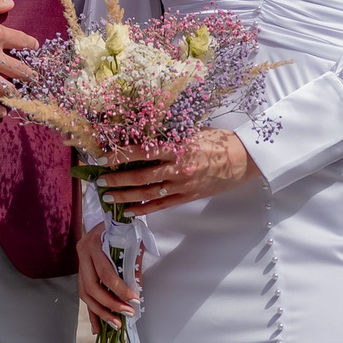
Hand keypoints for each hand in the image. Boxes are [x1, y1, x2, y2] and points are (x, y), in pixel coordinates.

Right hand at [0, 0, 37, 117]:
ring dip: (16, 94)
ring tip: (21, 97)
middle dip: (30, 75)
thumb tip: (10, 3)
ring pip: (7, 90)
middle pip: (20, 70)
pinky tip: (2, 112)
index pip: (23, 41)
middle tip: (35, 79)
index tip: (34, 49)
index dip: (31, 46)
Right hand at [77, 224, 137, 337]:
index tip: (135, 300)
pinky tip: (98, 328)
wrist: (112, 214)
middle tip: (127, 314)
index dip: (120, 289)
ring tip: (116, 325)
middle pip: (91, 286)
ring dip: (101, 312)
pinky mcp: (81, 271)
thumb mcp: (132, 239)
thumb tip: (138, 290)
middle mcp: (83, 252)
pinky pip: (84, 295)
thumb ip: (133, 262)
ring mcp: (79, 262)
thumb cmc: (125, 226)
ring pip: (85, 294)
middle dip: (110, 304)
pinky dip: (93, 312)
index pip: (105, 272)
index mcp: (94, 242)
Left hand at [102, 129, 256, 212]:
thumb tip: (143, 136)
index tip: (103, 158)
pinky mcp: (188, 196)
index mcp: (178, 148)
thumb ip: (169, 136)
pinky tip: (130, 211)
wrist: (243, 160)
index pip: (142, 153)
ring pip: (148, 194)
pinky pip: (162, 205)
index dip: (120, 156)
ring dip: (126, 196)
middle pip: (141, 177)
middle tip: (99, 181)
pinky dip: (145, 209)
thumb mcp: (192, 131)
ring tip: (109, 197)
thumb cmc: (218, 140)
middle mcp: (178, 169)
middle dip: (117, 179)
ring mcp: (183, 185)